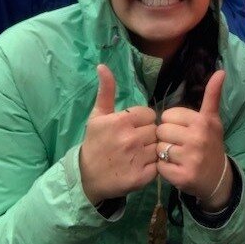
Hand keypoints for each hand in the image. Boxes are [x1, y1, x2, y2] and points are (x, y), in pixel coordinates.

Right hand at [79, 64, 157, 204]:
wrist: (86, 177)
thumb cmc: (95, 143)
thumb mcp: (97, 115)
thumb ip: (106, 90)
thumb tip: (102, 66)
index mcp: (121, 121)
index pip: (150, 115)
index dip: (143, 121)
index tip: (132, 128)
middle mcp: (130, 139)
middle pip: (155, 130)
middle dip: (148, 135)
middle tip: (134, 143)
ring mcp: (136, 159)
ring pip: (158, 147)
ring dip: (151, 151)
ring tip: (137, 154)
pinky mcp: (141, 177)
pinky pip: (158, 166)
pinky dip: (152, 167)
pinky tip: (140, 166)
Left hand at [156, 70, 230, 210]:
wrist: (218, 178)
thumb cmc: (211, 144)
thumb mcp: (213, 119)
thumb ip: (212, 95)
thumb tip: (220, 71)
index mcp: (203, 121)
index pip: (168, 115)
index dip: (172, 123)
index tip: (183, 130)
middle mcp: (198, 138)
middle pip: (161, 130)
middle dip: (167, 137)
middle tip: (179, 145)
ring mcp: (190, 158)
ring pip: (159, 148)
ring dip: (164, 153)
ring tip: (177, 157)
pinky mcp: (182, 177)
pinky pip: (159, 166)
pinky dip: (164, 168)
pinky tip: (176, 169)